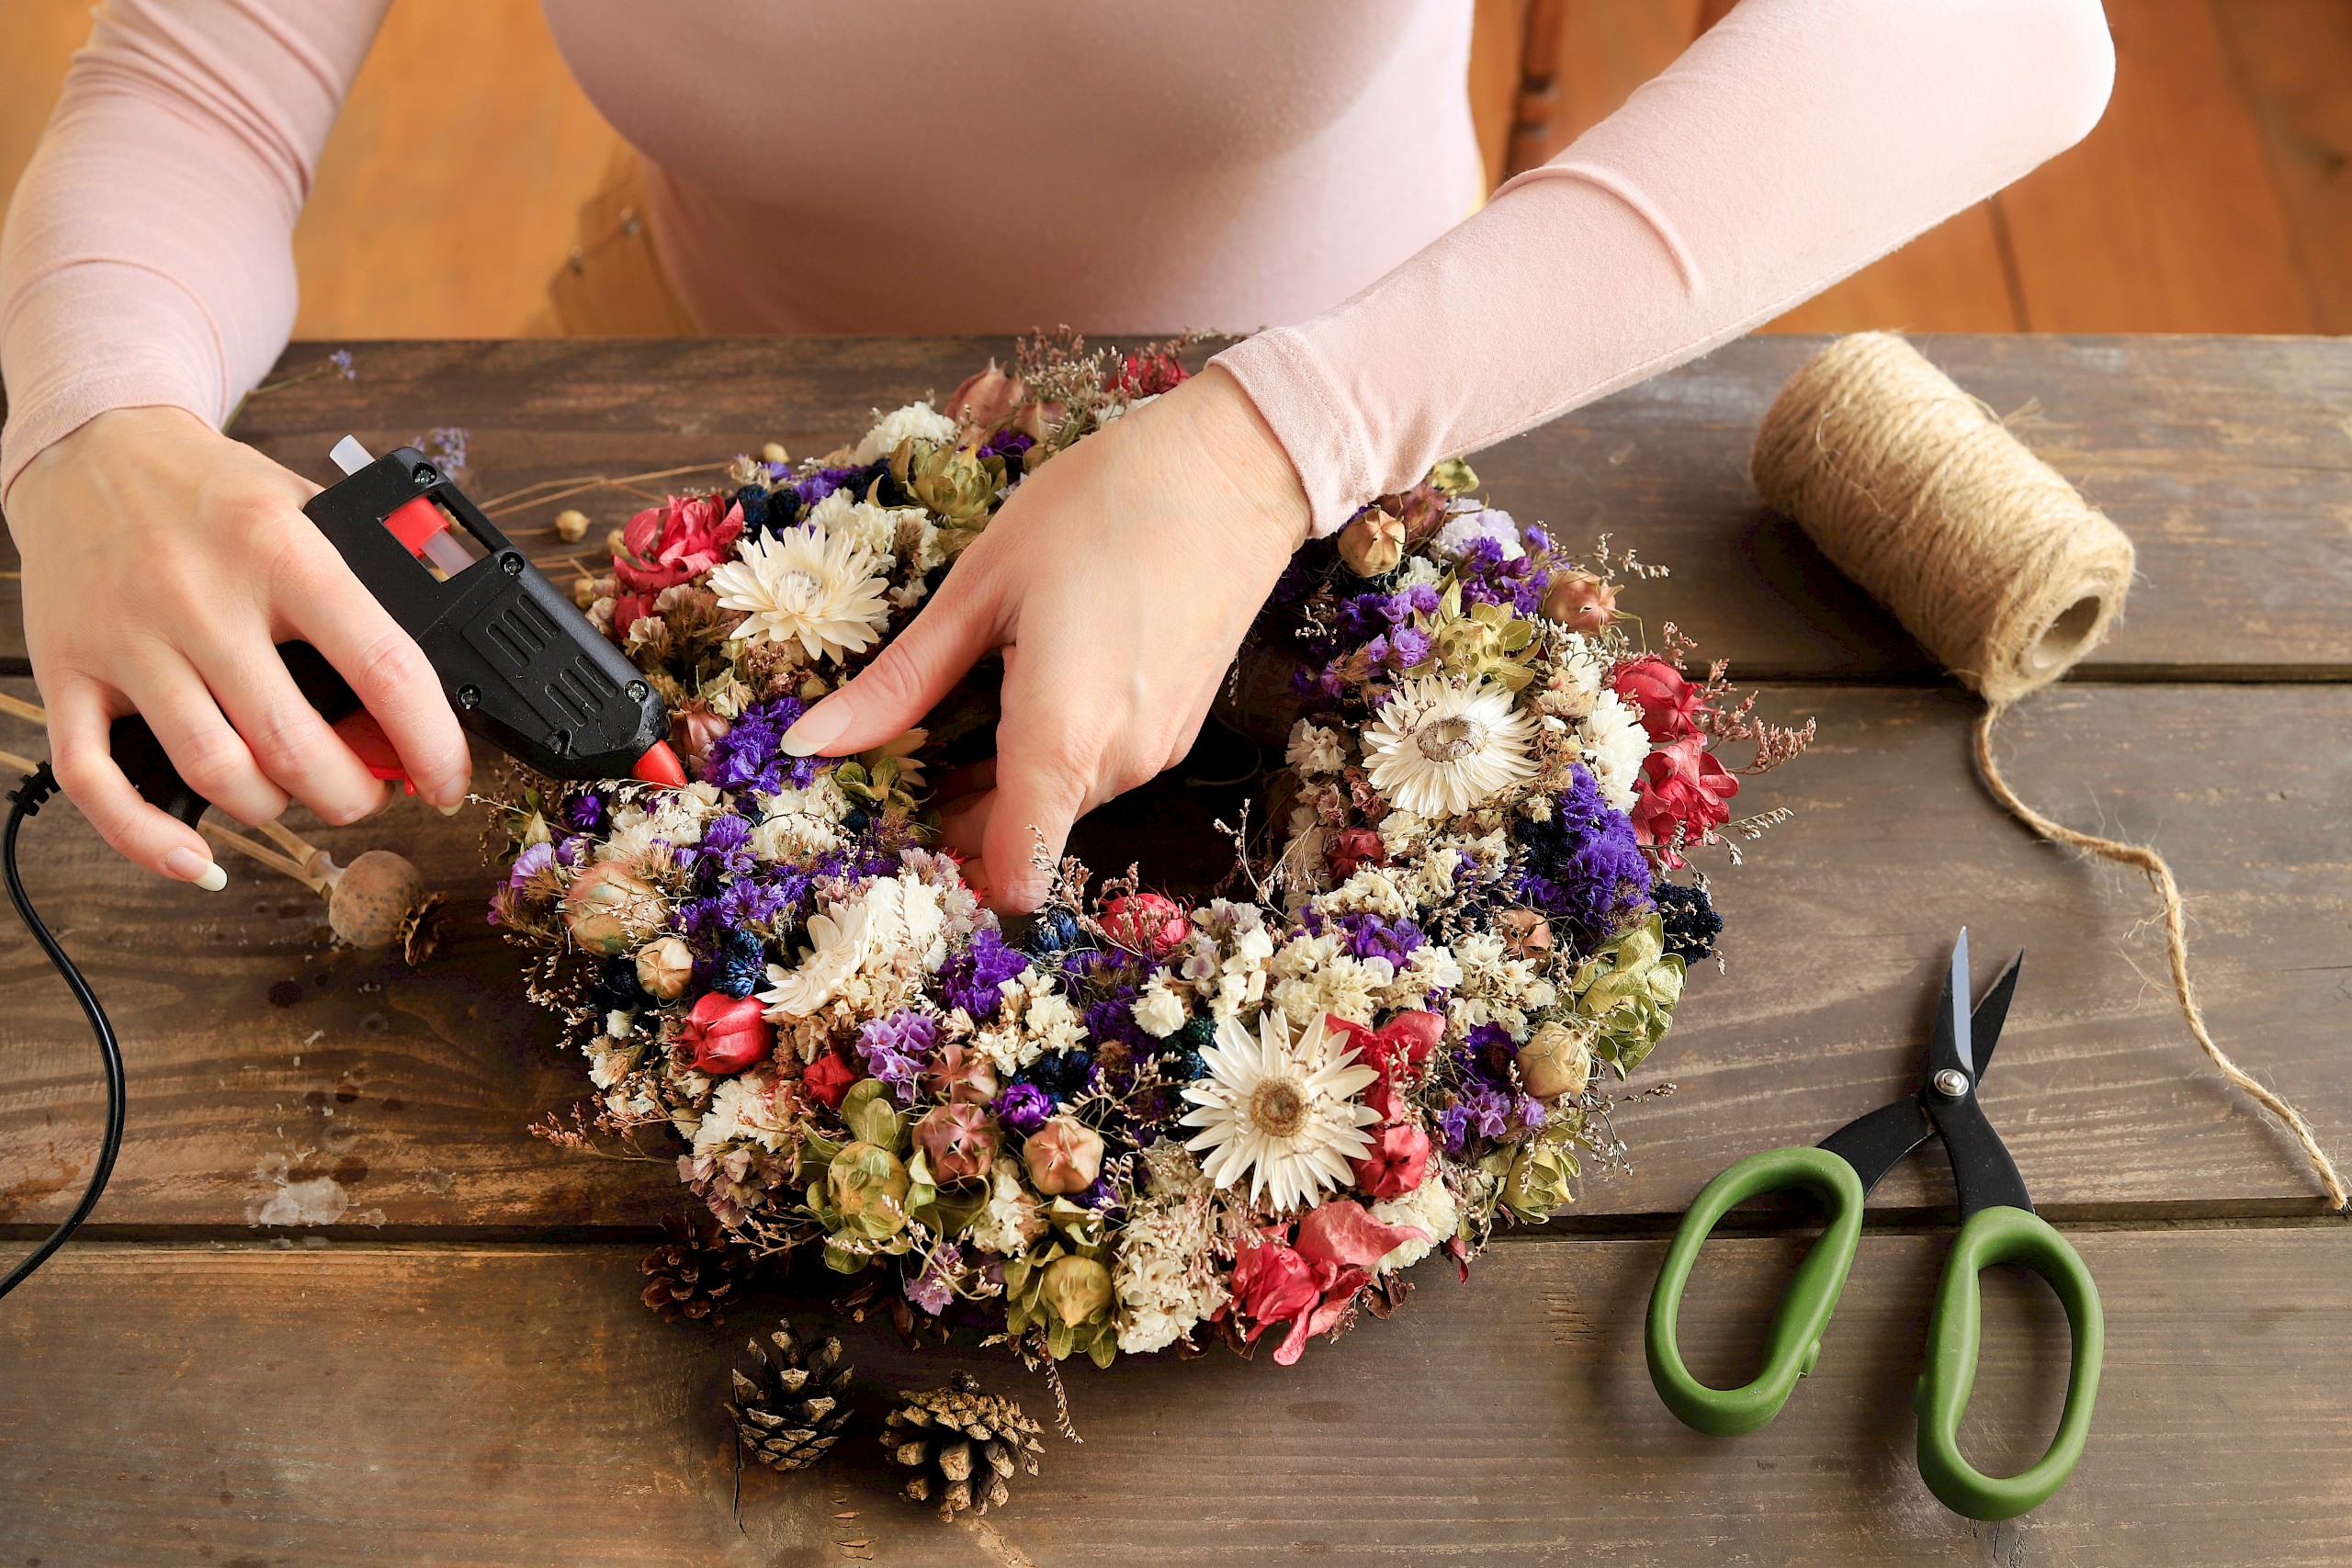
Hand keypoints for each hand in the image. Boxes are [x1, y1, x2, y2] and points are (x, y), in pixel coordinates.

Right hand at [6, 407, 471, 883]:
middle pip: (296, 745)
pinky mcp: (65, 670)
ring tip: (298, 791)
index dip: (430, 744)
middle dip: (353, 794)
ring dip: (275, 809)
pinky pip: (96, 783)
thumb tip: (444, 672)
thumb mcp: (307, 503)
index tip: (447, 782)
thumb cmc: (211, 491)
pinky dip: (149, 839)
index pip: (382, 666)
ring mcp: (126, 637)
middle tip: (369, 790)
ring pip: (216, 772)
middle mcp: (199, 595)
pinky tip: (198, 857)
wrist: (87, 444)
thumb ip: (368, 578)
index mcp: (280, 550)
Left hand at [781, 365, 1310, 911]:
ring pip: (1058, 800)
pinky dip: (1053, 747)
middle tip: (908, 737)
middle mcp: (1117, 765)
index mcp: (1060, 740)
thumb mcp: (980, 587)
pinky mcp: (1178, 727)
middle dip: (958, 811)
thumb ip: (900, 684)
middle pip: (1021, 835)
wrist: (1236, 468)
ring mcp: (1156, 750)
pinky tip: (1029, 673)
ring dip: (1005, 775)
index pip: (1013, 875)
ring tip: (968, 690)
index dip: (949, 871)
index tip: (899, 822)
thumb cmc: (1101, 507)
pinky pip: (1098, 766)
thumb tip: (807, 745)